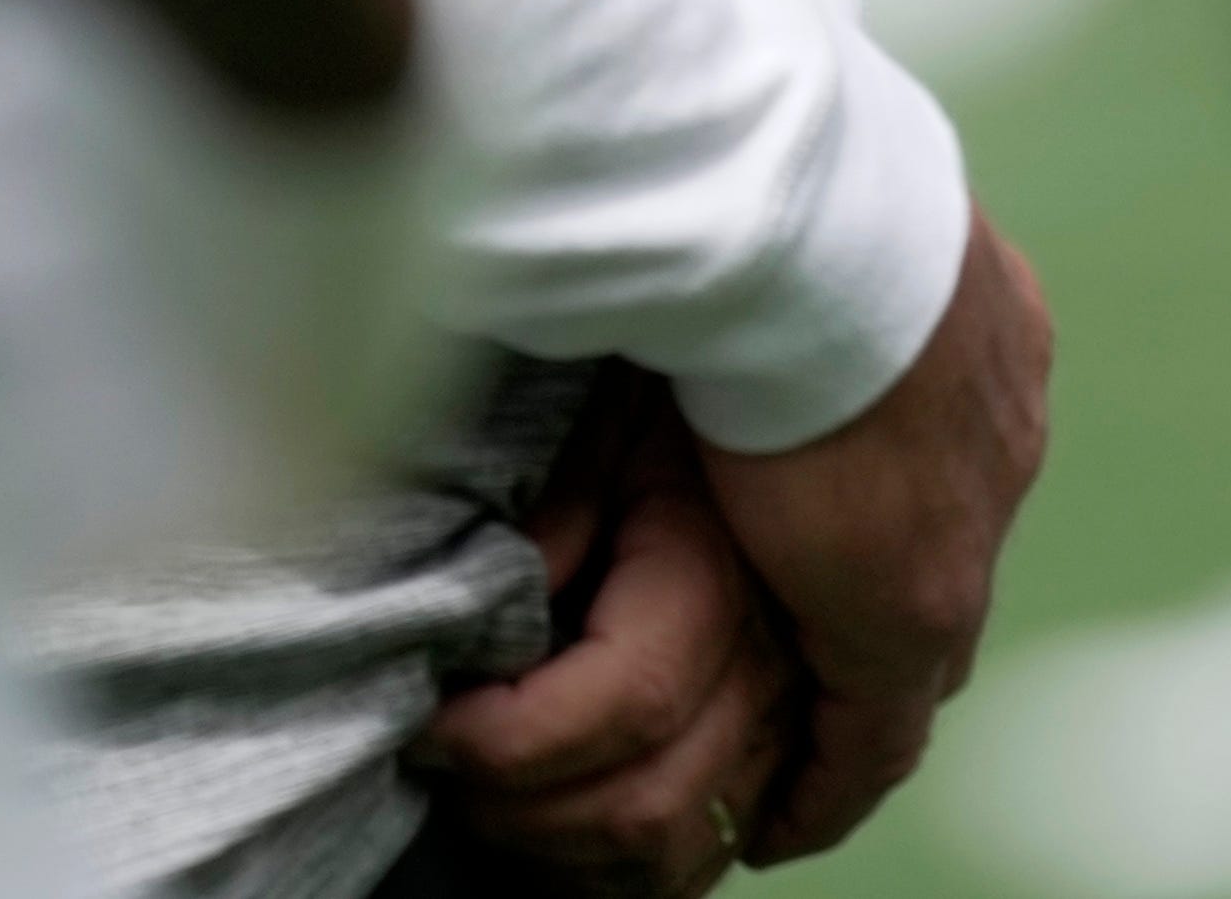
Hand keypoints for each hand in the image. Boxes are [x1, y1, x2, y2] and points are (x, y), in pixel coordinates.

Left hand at [420, 382, 802, 893]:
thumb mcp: (607, 429)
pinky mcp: (787, 739)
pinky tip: (566, 840)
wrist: (799, 381)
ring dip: (570, 857)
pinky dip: (633, 872)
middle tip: (448, 769)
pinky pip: (716, 848)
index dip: (505, 740)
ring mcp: (789, 713)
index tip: (431, 725)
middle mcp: (772, 666)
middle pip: (646, 807)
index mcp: (720, 583)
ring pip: (681, 850)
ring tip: (495, 803)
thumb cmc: (684, 398)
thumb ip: (554, 517)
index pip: (620, 707)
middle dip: (522, 812)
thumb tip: (492, 625)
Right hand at [685, 211, 1058, 858]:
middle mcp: (1003, 427)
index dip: (891, 509)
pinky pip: (880, 728)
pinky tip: (782, 822)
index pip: (951, 452)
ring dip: (862, 702)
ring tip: (800, 765)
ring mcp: (973, 519)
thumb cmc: (775, 198)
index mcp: (981, 327)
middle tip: (819, 671)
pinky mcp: (915, 603)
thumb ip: (781, 268)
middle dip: (887, 607)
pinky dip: (833, 780)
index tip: (842, 542)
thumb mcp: (797, 231)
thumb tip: (700, 269)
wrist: (812, 234)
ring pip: (924, 646)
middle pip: (950, 547)